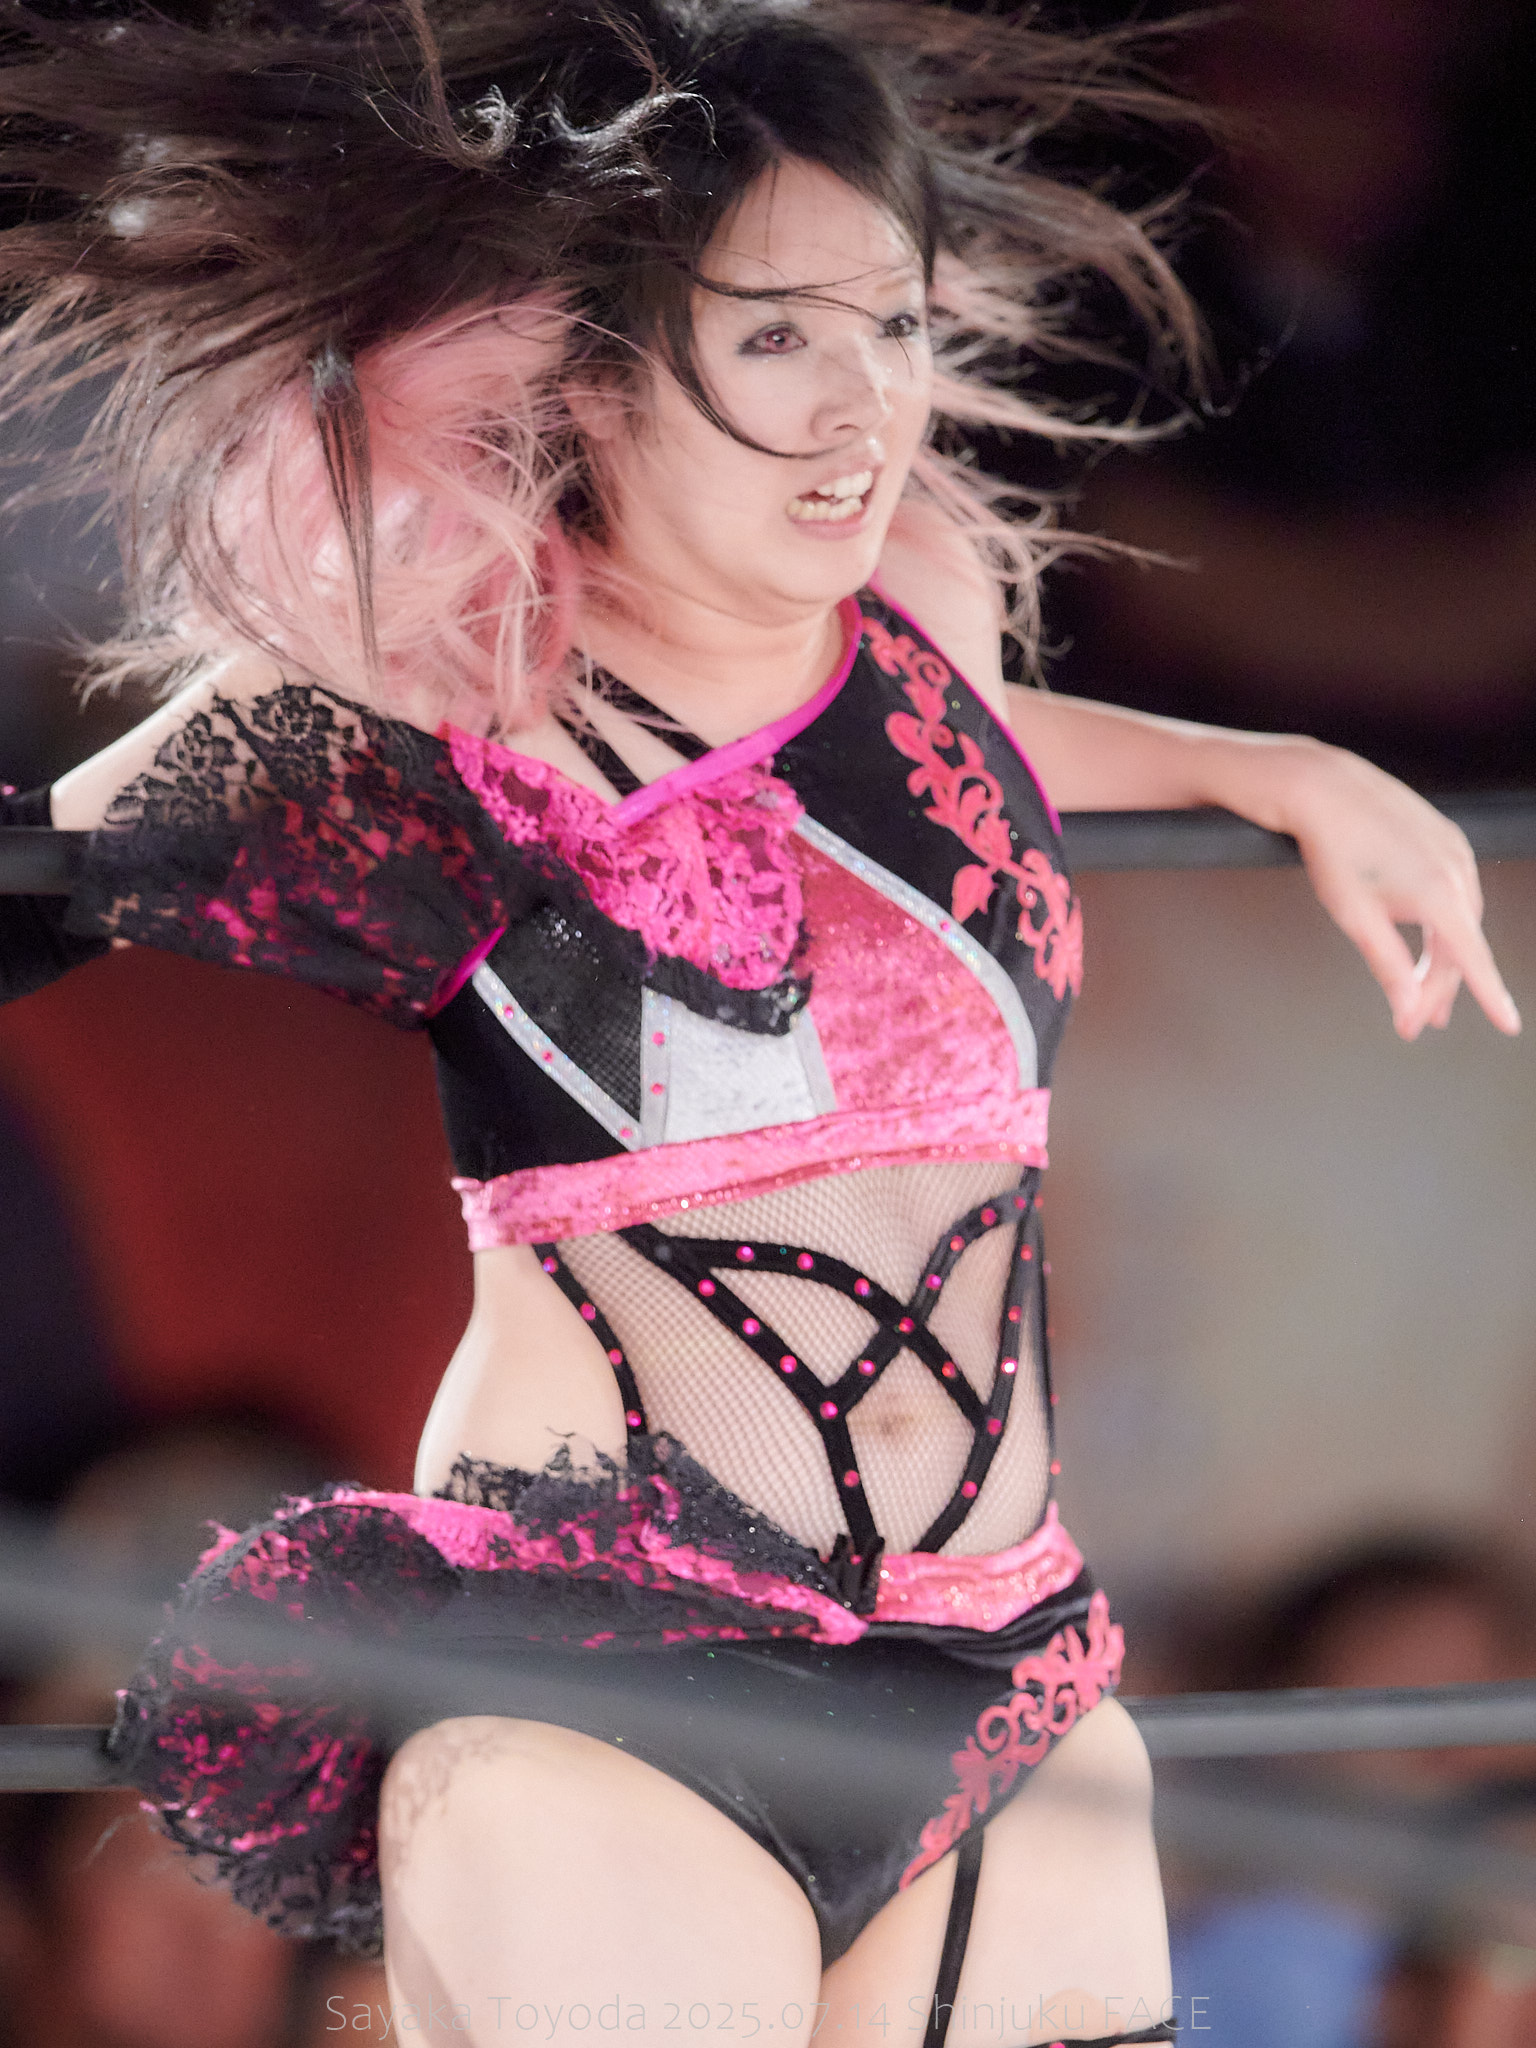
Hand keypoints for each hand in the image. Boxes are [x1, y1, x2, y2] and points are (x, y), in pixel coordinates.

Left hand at [1279, 743, 1520, 1040]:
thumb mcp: (1355, 917)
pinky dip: (1442, 923)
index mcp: (1439, 896)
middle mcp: (1458, 871)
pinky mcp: (1446, 837)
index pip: (1473, 961)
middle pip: (1459, 946)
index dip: (1491, 997)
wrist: (1324, 788)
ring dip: (1442, 958)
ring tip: (1421, 989)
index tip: (1508, 1026)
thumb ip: (1388, 965)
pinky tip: (1427, 937)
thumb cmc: (1332, 851)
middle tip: (1415, 1022)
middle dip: (1438, 989)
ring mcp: (1455, 851)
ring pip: (1458, 919)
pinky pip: (1455, 891)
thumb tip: (1409, 1008)